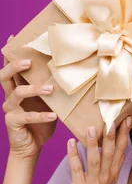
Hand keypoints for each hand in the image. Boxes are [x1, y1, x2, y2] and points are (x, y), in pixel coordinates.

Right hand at [1, 36, 57, 160]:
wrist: (32, 146)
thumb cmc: (42, 120)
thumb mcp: (48, 102)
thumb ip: (52, 88)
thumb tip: (73, 73)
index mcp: (18, 88)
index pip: (11, 68)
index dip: (10, 53)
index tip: (13, 38)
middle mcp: (10, 96)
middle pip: (5, 76)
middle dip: (14, 66)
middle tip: (29, 61)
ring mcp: (10, 109)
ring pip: (17, 93)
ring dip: (33, 89)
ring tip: (50, 89)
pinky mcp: (13, 122)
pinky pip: (26, 116)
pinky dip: (41, 115)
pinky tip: (53, 115)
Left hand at [64, 117, 131, 183]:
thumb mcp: (108, 180)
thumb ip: (114, 164)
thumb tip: (121, 149)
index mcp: (113, 172)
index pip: (121, 150)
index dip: (124, 134)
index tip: (127, 119)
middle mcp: (106, 176)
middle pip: (110, 152)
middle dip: (112, 136)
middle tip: (113, 120)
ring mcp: (93, 182)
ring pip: (95, 159)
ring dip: (93, 144)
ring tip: (92, 128)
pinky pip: (76, 169)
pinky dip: (73, 155)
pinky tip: (71, 143)